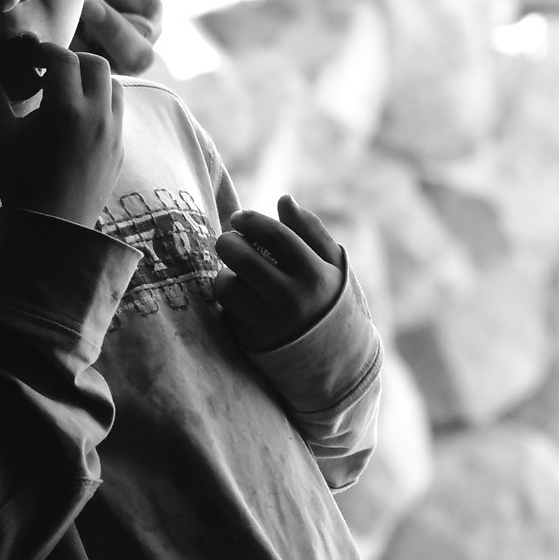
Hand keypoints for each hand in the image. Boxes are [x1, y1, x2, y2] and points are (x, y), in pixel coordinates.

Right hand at [0, 44, 124, 229]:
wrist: (52, 229)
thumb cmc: (21, 182)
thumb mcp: (0, 138)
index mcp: (66, 110)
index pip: (65, 60)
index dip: (47, 51)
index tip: (33, 57)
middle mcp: (97, 116)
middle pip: (97, 65)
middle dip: (75, 60)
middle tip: (52, 70)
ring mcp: (113, 134)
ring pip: (114, 87)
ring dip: (93, 81)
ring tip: (69, 93)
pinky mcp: (119, 150)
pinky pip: (117, 114)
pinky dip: (101, 105)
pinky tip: (78, 120)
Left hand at [213, 195, 344, 352]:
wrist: (332, 360)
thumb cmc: (329, 301)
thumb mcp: (333, 266)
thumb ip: (310, 231)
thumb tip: (284, 199)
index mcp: (315, 276)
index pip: (276, 235)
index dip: (252, 220)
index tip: (239, 217)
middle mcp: (291, 300)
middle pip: (242, 257)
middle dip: (227, 241)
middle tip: (228, 240)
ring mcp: (268, 323)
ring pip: (226, 285)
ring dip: (226, 273)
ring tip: (237, 273)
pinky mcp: (250, 339)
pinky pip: (225, 309)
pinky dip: (228, 298)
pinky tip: (242, 298)